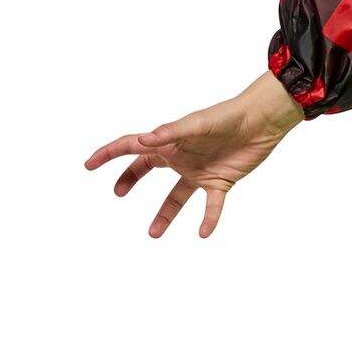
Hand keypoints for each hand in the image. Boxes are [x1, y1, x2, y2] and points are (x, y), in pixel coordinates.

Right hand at [84, 69, 303, 238]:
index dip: (109, 154)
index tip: (89, 165)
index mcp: (169, 140)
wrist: (262, 122)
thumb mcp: (197, 124)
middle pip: (147, 169)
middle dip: (130, 179)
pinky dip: (208, 219)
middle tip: (118, 193)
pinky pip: (211, 206)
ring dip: (165, 214)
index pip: (132, 146)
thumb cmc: (228, 117)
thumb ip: (171, 132)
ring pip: (176, 196)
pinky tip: (204, 233)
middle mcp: (181, 156)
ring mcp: (199, 170)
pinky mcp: (220, 182)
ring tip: (153, 234)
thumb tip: (143, 140)